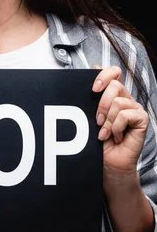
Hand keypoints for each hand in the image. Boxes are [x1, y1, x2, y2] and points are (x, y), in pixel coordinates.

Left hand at [92, 66, 148, 182]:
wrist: (108, 164)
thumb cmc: (97, 141)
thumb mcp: (89, 116)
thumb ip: (91, 96)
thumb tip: (92, 68)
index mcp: (112, 94)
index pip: (113, 72)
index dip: (103, 75)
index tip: (93, 89)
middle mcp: (125, 98)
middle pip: (114, 84)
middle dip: (101, 103)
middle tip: (97, 121)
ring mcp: (134, 108)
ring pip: (118, 101)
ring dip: (108, 120)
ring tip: (105, 133)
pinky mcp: (142, 119)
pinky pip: (126, 115)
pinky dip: (116, 127)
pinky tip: (116, 137)